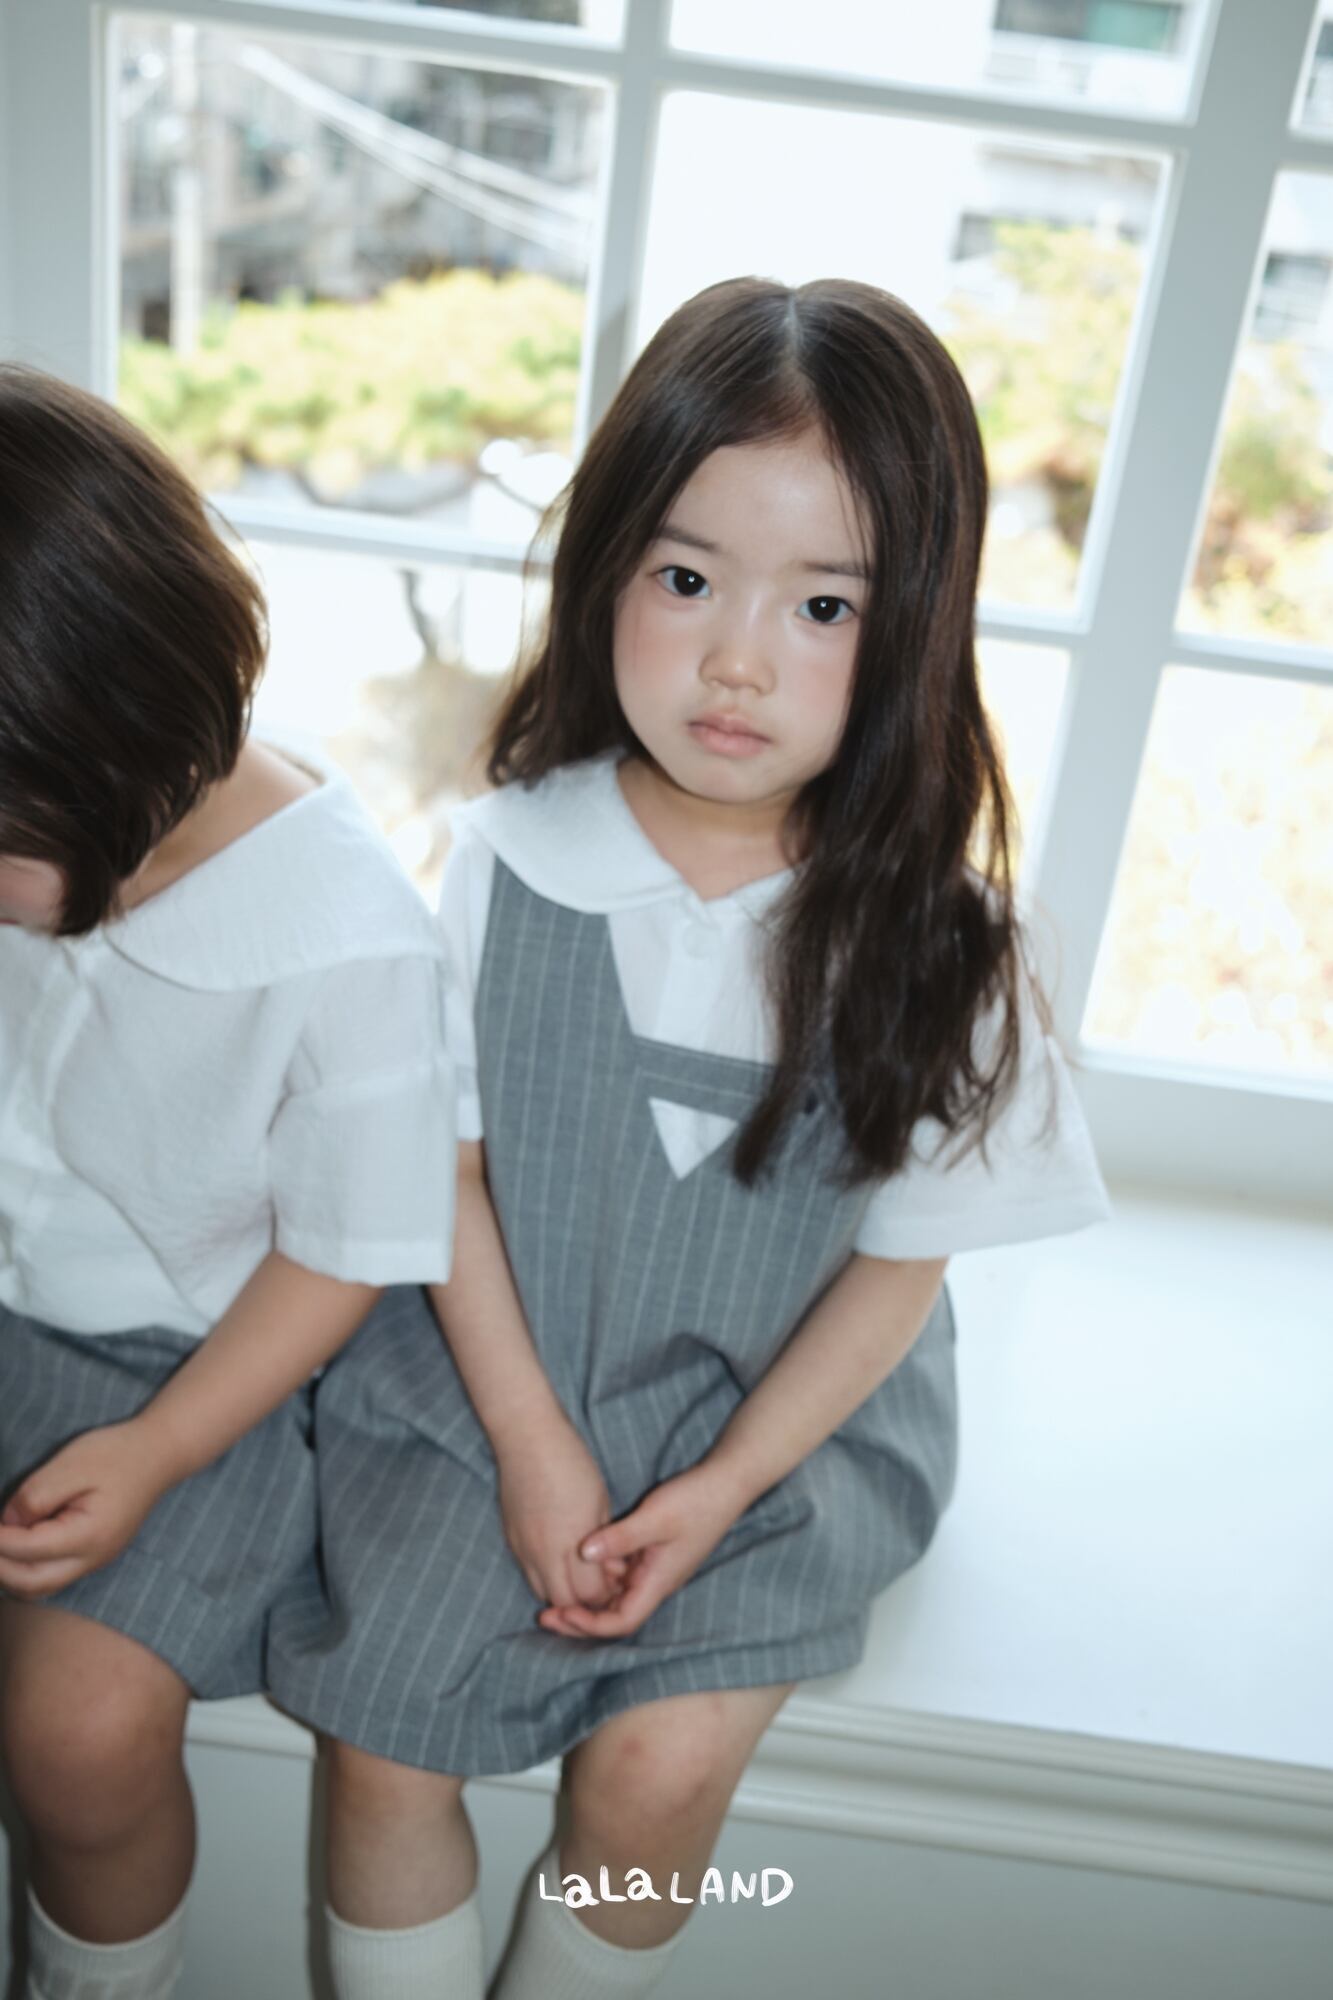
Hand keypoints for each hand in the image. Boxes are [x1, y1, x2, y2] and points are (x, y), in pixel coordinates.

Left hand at [0, 1420, 174, 1598]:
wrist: (160, 1454)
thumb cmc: (116, 1454)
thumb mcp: (72, 1463)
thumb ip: (36, 1495)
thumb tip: (7, 1521)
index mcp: (90, 1535)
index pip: (28, 1550)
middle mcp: (93, 1557)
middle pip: (31, 1583)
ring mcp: (95, 1560)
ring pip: (40, 1587)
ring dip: (10, 1574)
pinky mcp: (93, 1556)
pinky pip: (52, 1576)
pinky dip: (26, 1568)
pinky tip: (16, 1545)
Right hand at [496, 1418, 627, 1611]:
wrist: (527, 1438)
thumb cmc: (572, 1464)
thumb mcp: (600, 1501)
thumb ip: (603, 1539)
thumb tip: (607, 1566)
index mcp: (571, 1542)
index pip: (588, 1594)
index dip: (605, 1595)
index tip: (615, 1584)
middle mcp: (543, 1552)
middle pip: (563, 1601)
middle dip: (584, 1600)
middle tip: (599, 1585)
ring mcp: (523, 1548)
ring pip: (542, 1592)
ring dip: (561, 1591)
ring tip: (578, 1574)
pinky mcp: (511, 1539)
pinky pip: (527, 1573)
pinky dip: (544, 1576)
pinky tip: (558, 1559)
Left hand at [536, 1461, 746, 1640]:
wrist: (725, 1483)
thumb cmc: (696, 1501)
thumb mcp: (655, 1517)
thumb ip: (620, 1537)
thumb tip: (583, 1553)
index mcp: (658, 1582)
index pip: (621, 1622)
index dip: (590, 1624)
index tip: (562, 1612)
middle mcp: (655, 1582)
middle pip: (614, 1616)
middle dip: (580, 1619)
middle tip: (546, 1614)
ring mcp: (654, 1569)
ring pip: (616, 1596)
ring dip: (587, 1600)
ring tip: (555, 1594)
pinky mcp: (652, 1553)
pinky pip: (621, 1575)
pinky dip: (600, 1577)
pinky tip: (580, 1563)